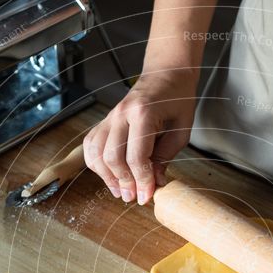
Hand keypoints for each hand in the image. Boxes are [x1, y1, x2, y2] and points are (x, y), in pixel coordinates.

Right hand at [83, 69, 197, 204]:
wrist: (165, 75)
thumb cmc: (177, 100)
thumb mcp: (181, 130)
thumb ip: (165, 156)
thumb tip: (155, 184)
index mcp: (143, 113)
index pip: (136, 156)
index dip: (141, 180)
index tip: (147, 196)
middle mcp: (121, 114)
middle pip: (112, 156)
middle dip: (124, 182)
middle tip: (134, 198)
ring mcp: (109, 116)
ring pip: (96, 153)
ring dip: (107, 176)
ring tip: (121, 191)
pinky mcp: (104, 121)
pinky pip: (91, 145)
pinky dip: (96, 164)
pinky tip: (110, 176)